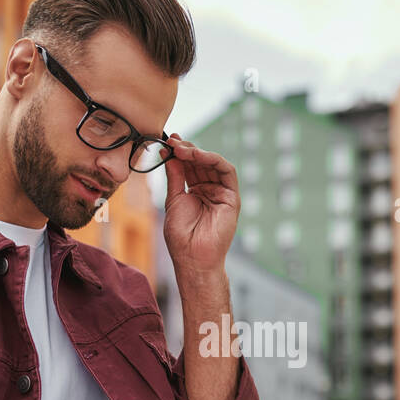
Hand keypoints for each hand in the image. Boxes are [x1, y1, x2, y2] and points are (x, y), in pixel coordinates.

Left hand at [162, 134, 238, 280]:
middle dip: (187, 149)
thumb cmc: (181, 236)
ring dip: (198, 152)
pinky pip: (227, 172)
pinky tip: (197, 155)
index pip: (189, 166)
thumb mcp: (174, 200)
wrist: (192, 257)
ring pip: (214, 164)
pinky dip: (213, 159)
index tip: (167, 142)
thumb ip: (175, 177)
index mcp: (196, 192)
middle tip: (172, 141)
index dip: (180, 153)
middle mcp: (210, 190)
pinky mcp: (232, 198)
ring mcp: (222, 193)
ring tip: (181, 148)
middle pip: (201, 162)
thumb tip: (169, 154)